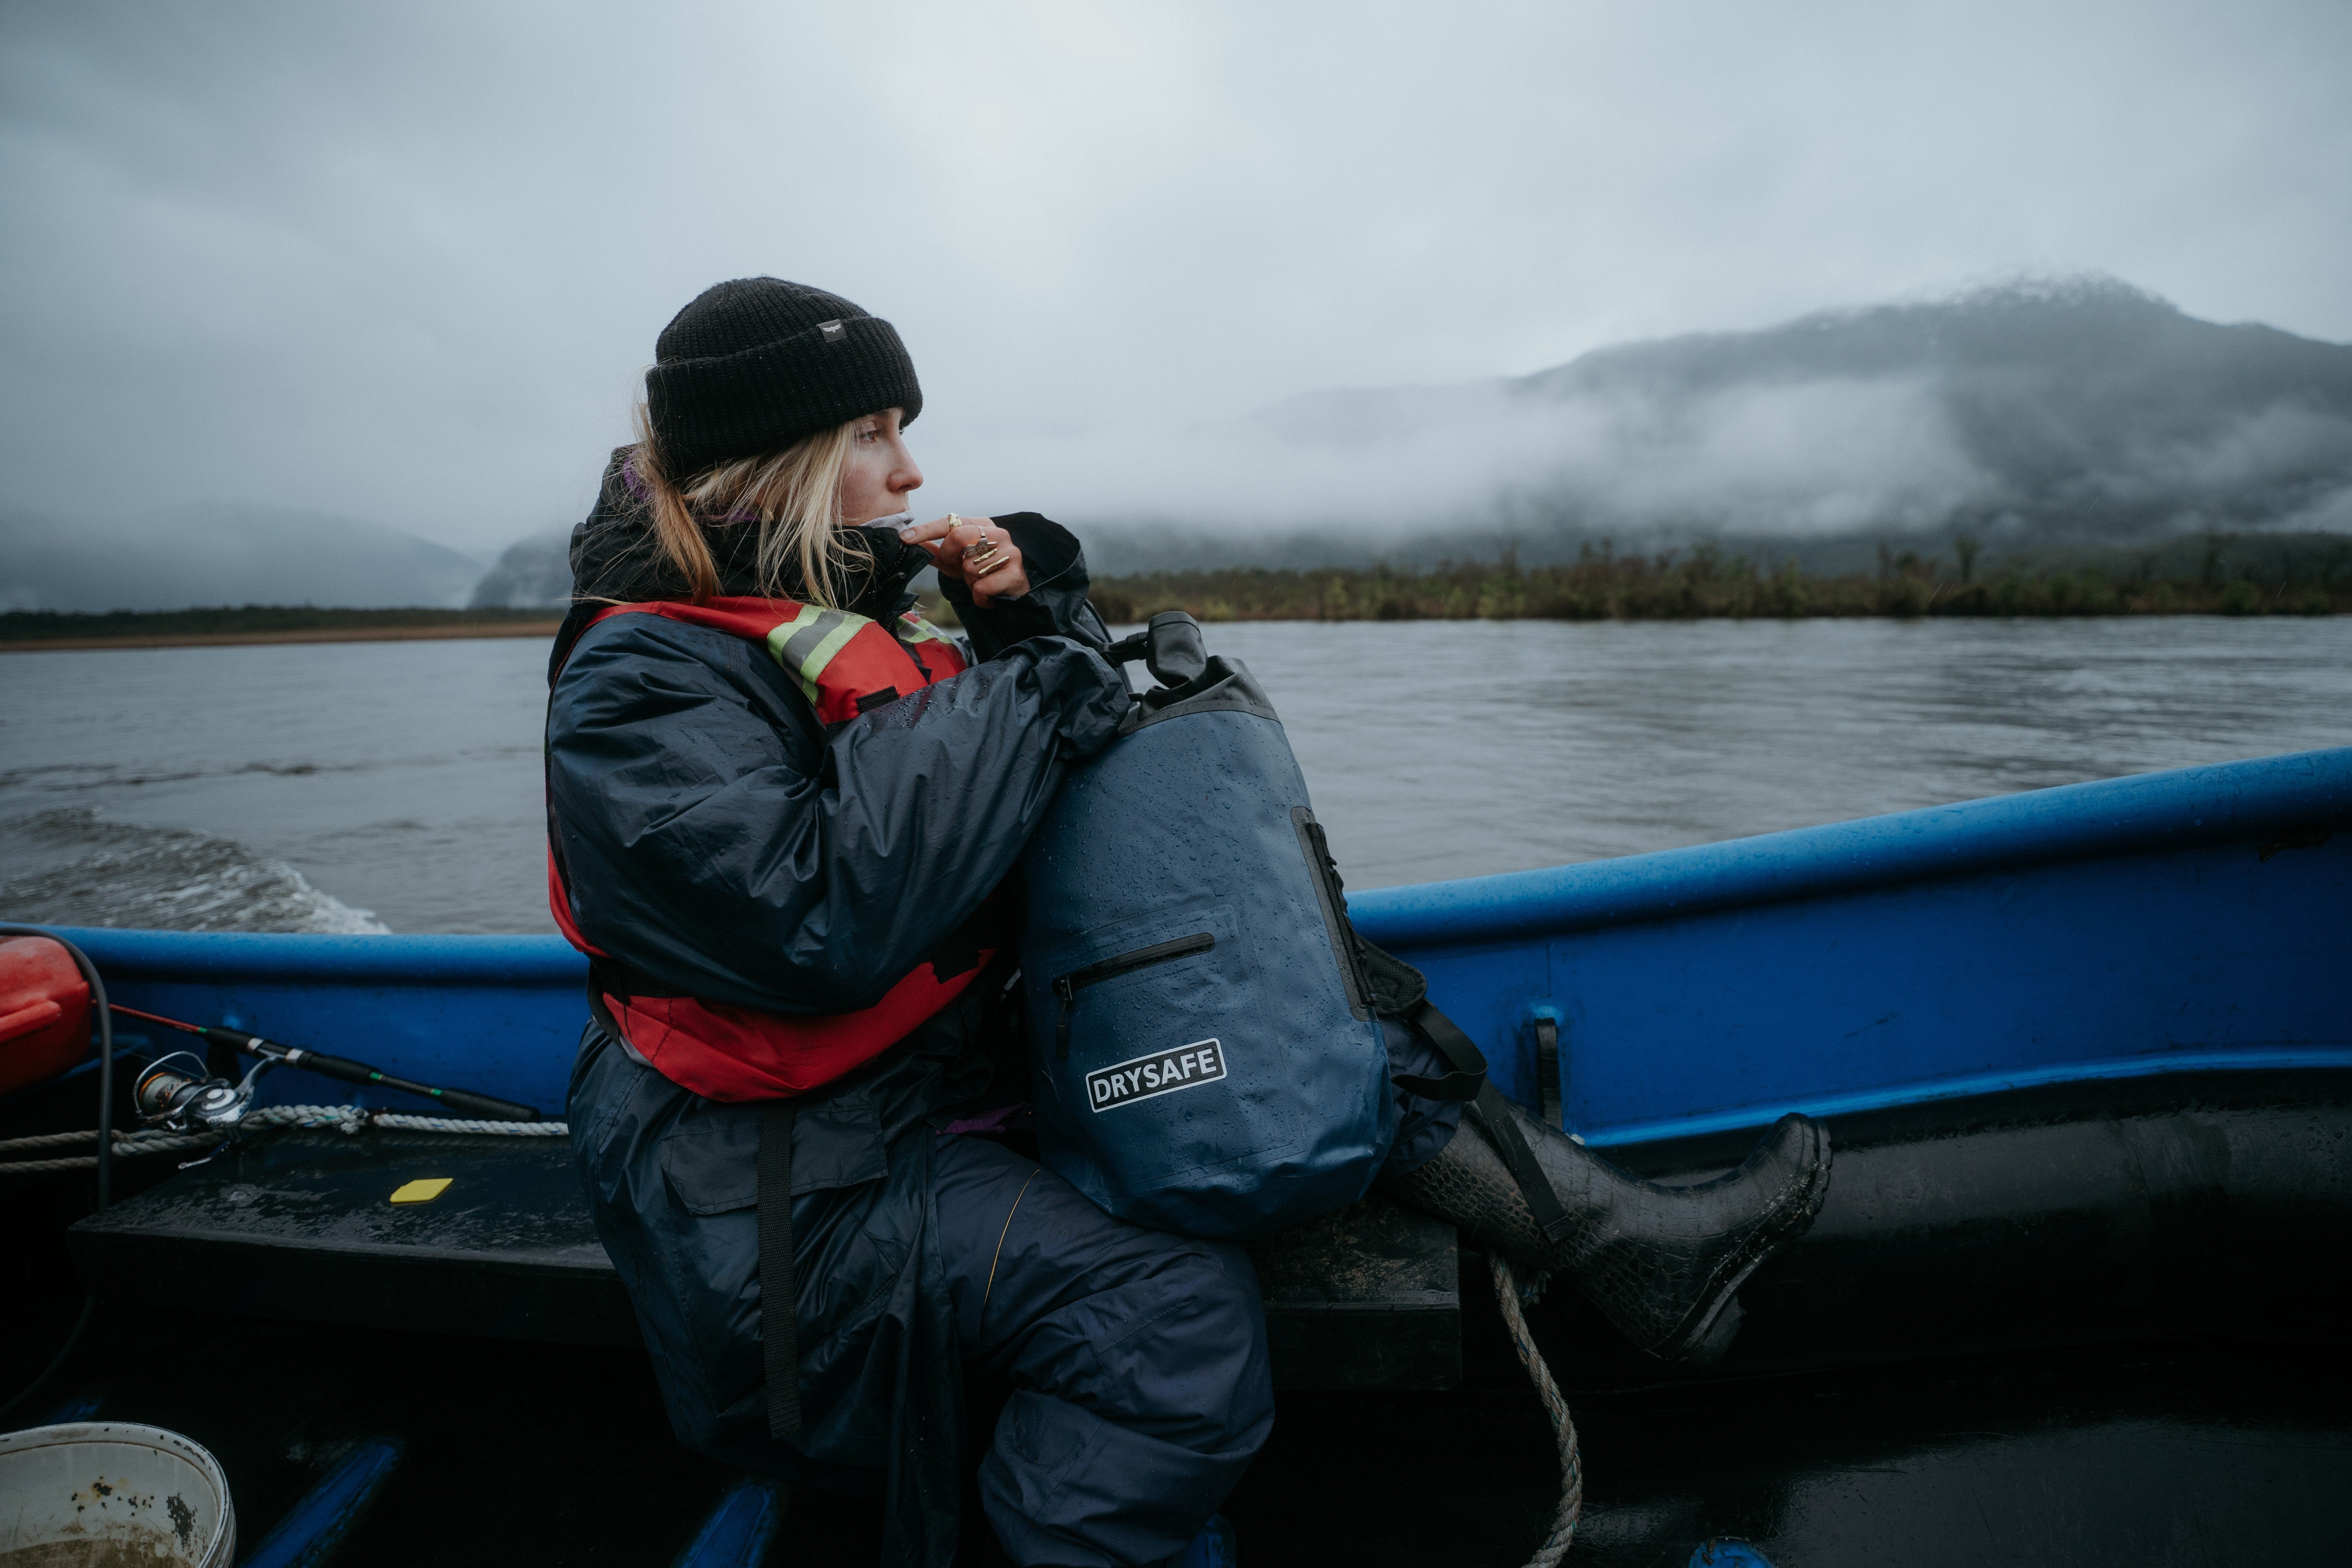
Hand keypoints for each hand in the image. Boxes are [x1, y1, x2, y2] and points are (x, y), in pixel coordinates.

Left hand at [898, 514, 1029, 607]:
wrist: (1010, 594)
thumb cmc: (981, 573)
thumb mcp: (955, 562)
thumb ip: (935, 551)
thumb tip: (911, 541)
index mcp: (981, 524)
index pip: (949, 522)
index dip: (925, 530)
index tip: (905, 538)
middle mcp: (997, 533)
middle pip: (958, 537)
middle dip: (952, 556)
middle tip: (960, 566)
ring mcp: (1009, 551)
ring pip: (970, 568)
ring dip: (970, 582)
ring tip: (981, 582)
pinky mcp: (1015, 573)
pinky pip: (982, 587)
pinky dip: (979, 596)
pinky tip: (988, 595)